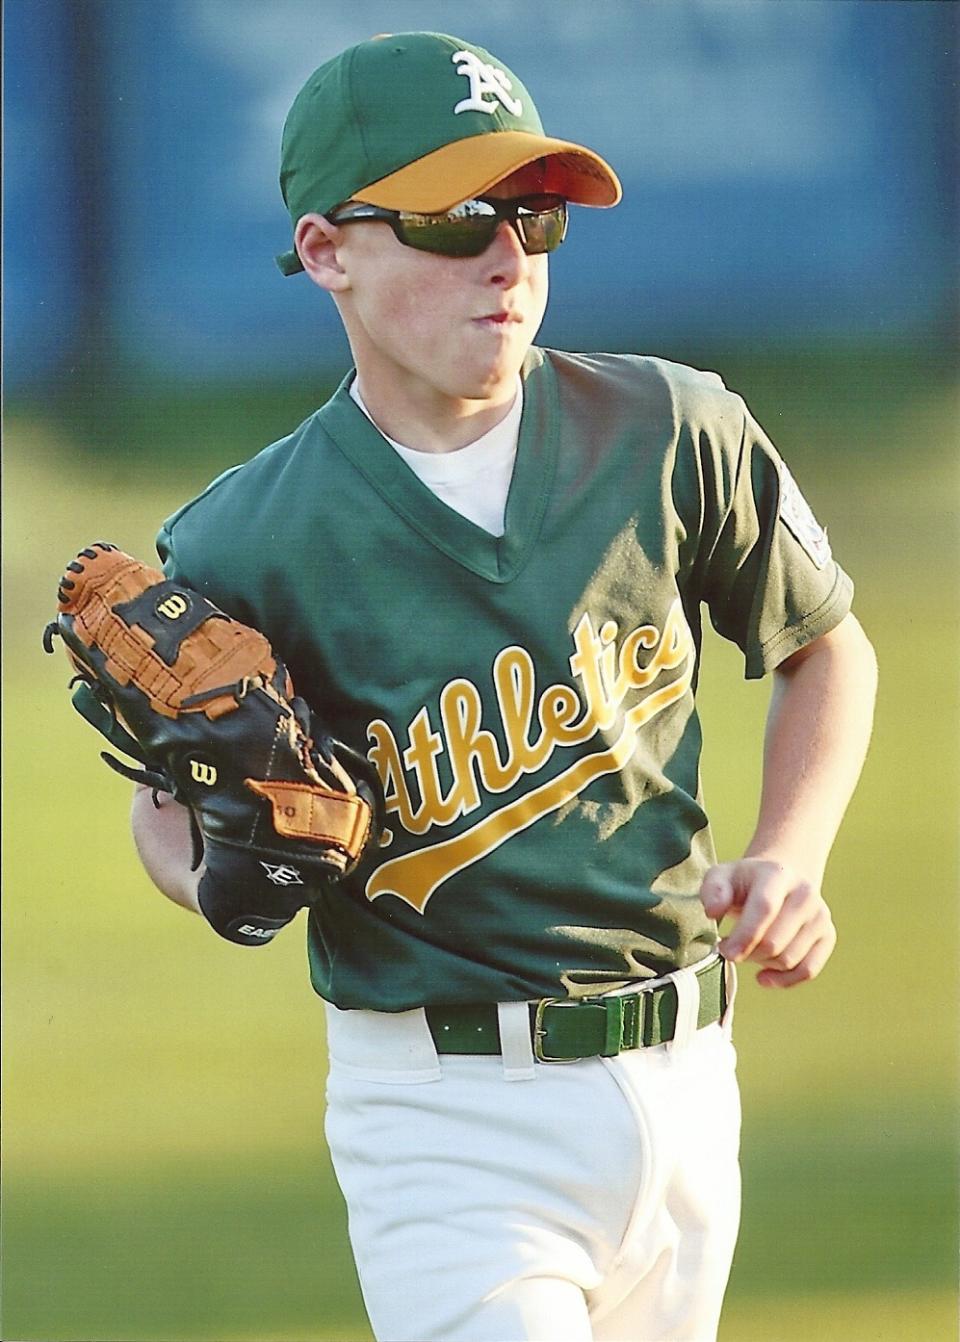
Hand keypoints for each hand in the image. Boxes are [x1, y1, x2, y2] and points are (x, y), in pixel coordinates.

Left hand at [699, 858, 835, 987]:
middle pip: (775, 942)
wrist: (777, 882)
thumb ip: (713, 891)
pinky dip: (783, 980)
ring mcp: (819, 915)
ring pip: (788, 959)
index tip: (725, 951)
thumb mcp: (721, 878)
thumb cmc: (743, 884)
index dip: (744, 935)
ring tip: (749, 949)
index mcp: (778, 874)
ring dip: (762, 963)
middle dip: (747, 953)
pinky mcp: (827, 935)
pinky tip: (764, 975)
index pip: (765, 908)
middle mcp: (805, 893)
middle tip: (731, 947)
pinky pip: (808, 971)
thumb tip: (713, 911)